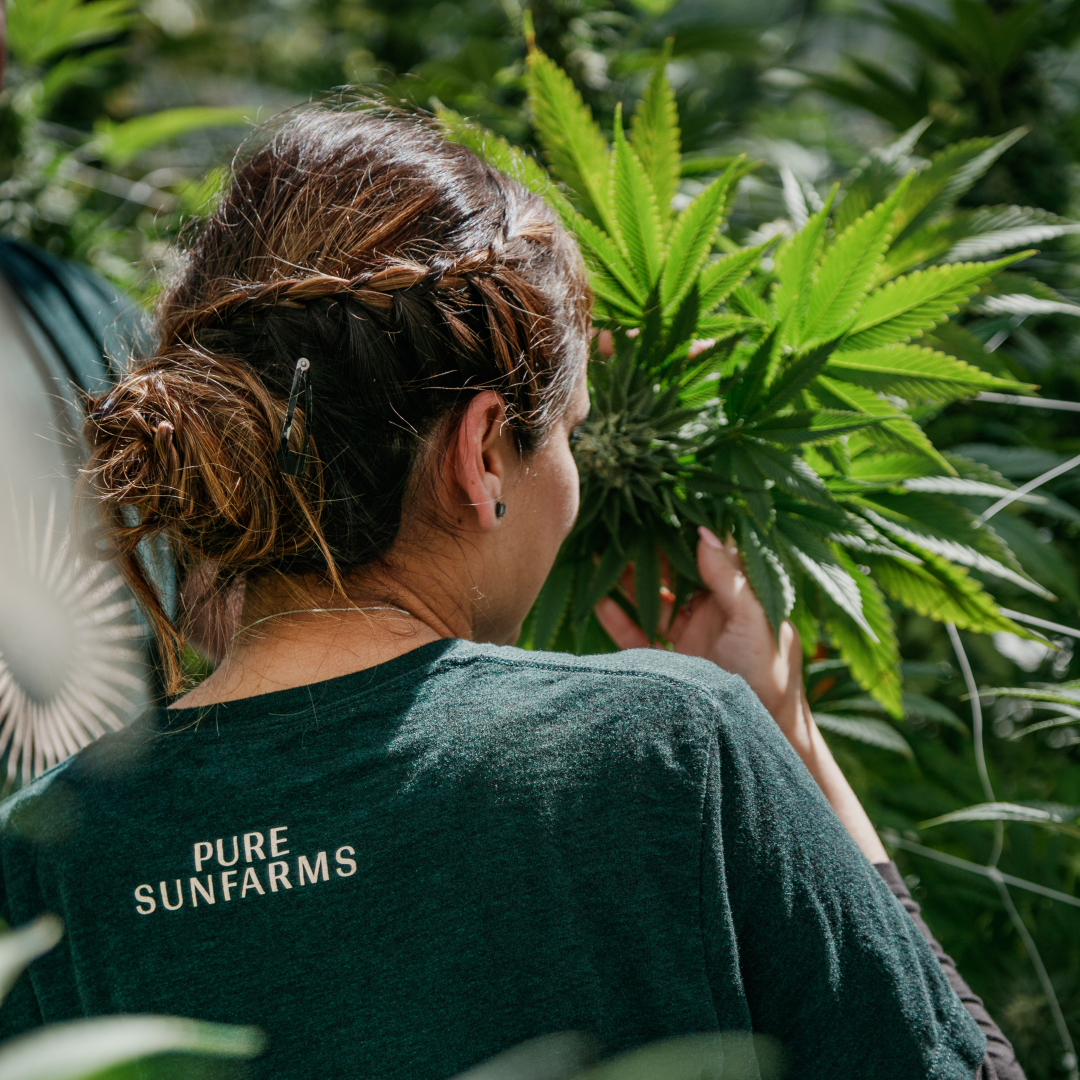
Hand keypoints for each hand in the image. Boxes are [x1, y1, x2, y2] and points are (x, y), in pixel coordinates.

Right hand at [595, 527, 811, 750]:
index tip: (656, 506)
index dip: (682, 530)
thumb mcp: (757, 623)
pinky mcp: (668, 662)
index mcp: (737, 595)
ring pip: (650, 598)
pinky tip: (596, 598)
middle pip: (672, 572)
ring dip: (626, 578)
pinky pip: (636, 634)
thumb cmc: (771, 678)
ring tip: (598, 553)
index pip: (706, 552)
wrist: (760, 739)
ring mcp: (687, 636)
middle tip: (619, 523)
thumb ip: (731, 579)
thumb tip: (704, 531)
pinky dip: (616, 617)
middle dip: (647, 549)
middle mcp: (710, 610)